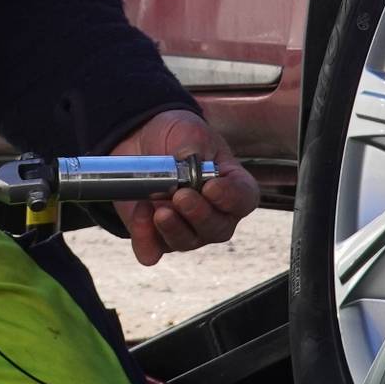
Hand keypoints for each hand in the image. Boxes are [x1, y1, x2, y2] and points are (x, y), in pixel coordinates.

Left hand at [106, 111, 258, 266]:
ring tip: (159, 208)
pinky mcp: (155, 236)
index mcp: (231, 186)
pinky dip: (145, 238)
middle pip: (217, 229)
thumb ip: (193, 150)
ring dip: (172, 228)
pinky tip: (140, 213)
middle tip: (181, 196)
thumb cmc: (177, 137)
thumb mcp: (190, 133)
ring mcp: (186, 229)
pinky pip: (152, 250)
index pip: (243, 200)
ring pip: (186, 242)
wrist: (142, 141)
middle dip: (199, 215)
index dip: (231, 198)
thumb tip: (185, 168)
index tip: (211, 187)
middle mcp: (214, 214)